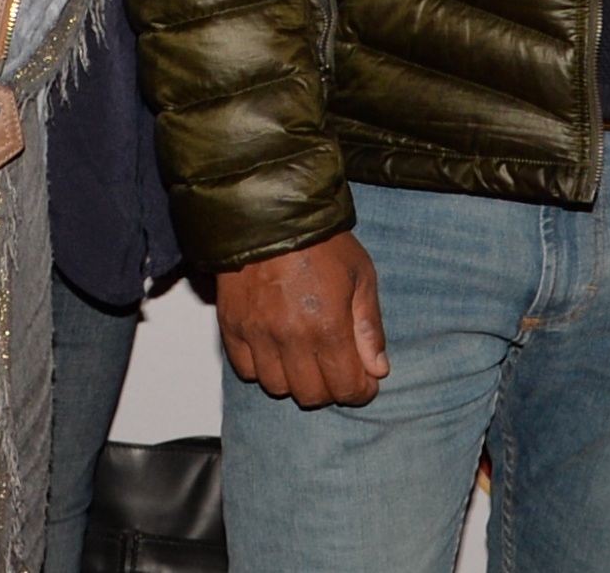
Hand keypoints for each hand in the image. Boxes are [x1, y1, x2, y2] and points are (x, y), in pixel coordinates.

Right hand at [216, 231, 389, 408]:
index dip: (361, 392)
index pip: (347, 388)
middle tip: (335, 369)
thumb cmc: (321, 242)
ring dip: (295, 380)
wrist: (270, 213)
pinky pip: (246, 369)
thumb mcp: (361, 276)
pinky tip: (275, 349)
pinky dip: (262, 367)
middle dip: (331, 388)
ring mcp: (257, 333)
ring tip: (304, 358)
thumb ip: (369, 327)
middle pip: (312, 395)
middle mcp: (291, 337)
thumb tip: (378, 370)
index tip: (364, 383)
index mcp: (328, 326)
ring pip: (277, 387)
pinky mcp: (232, 325)